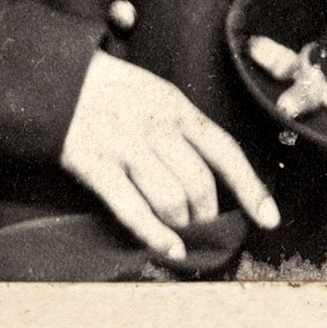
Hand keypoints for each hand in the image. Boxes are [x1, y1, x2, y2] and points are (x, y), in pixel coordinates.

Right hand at [60, 50, 279, 262]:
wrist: (57, 79)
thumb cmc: (112, 91)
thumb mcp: (156, 93)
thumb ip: (183, 129)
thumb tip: (212, 177)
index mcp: (176, 106)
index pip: (225, 151)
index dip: (250, 188)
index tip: (269, 218)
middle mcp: (156, 126)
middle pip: (200, 185)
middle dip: (206, 214)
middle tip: (200, 223)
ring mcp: (125, 146)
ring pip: (171, 200)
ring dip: (182, 225)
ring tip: (180, 231)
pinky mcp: (96, 166)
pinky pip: (132, 209)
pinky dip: (155, 235)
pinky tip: (169, 249)